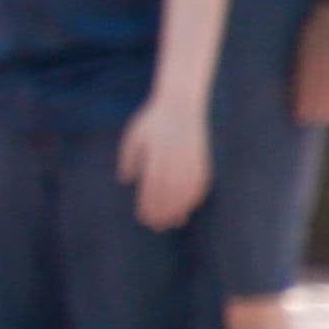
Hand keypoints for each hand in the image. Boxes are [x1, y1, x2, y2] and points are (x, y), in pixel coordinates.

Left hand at [117, 91, 212, 231]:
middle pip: (169, 193)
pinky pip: (201, 182)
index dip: (148, 205)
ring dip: (180, 209)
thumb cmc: (154, 119)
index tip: (144, 218)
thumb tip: (126, 180)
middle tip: (157, 227)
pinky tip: (190, 207)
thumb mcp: (135, 135)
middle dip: (163, 212)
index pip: (151, 187)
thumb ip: (129, 157)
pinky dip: (195, 197)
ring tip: (173, 223)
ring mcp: (191, 160)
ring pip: (186, 190)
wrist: (182, 102)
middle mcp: (174, 160)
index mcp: (156, 155)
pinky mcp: (203, 158)